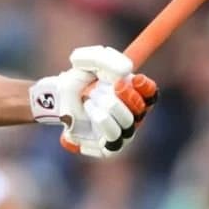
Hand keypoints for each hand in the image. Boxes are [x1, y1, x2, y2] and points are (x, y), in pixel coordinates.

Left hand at [30, 45, 157, 156]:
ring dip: (108, 106)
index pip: (150, 95)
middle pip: (140, 109)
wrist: (58, 99)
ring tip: (89, 98)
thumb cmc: (78, 80)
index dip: (147, 88)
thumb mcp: (89, 61)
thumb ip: (108, 59)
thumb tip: (127, 71)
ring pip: (127, 123)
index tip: (135, 79)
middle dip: (123, 96)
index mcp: (133, 96)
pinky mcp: (108, 148)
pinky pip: (114, 138)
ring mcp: (121, 134)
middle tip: (107, 87)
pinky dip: (101, 119)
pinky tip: (88, 109)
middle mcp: (131, 116)